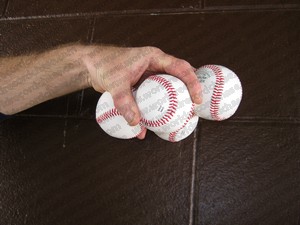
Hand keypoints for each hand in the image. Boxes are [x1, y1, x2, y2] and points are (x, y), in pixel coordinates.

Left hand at [82, 45, 201, 138]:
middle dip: (189, 92)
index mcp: (154, 58)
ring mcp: (149, 77)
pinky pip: (154, 98)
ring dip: (174, 102)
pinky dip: (156, 110)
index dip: (192, 82)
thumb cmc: (104, 65)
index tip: (197, 99)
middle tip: (195, 109)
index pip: (180, 67)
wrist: (91, 66)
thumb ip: (124, 101)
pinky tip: (153, 124)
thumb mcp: (115, 82)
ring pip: (168, 89)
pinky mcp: (143, 86)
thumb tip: (135, 122)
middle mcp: (155, 66)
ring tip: (181, 117)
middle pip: (179, 78)